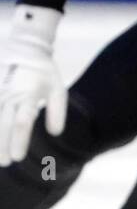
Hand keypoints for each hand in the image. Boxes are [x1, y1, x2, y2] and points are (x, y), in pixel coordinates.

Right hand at [0, 5, 65, 166]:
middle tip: (4, 162)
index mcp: (28, 95)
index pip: (22, 123)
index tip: (17, 158)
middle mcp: (9, 94)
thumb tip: (56, 134)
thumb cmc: (45, 71)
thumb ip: (57, 112)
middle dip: (2, 146)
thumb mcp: (58, 89)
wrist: (25, 45)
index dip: (18, 141)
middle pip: (3, 124)